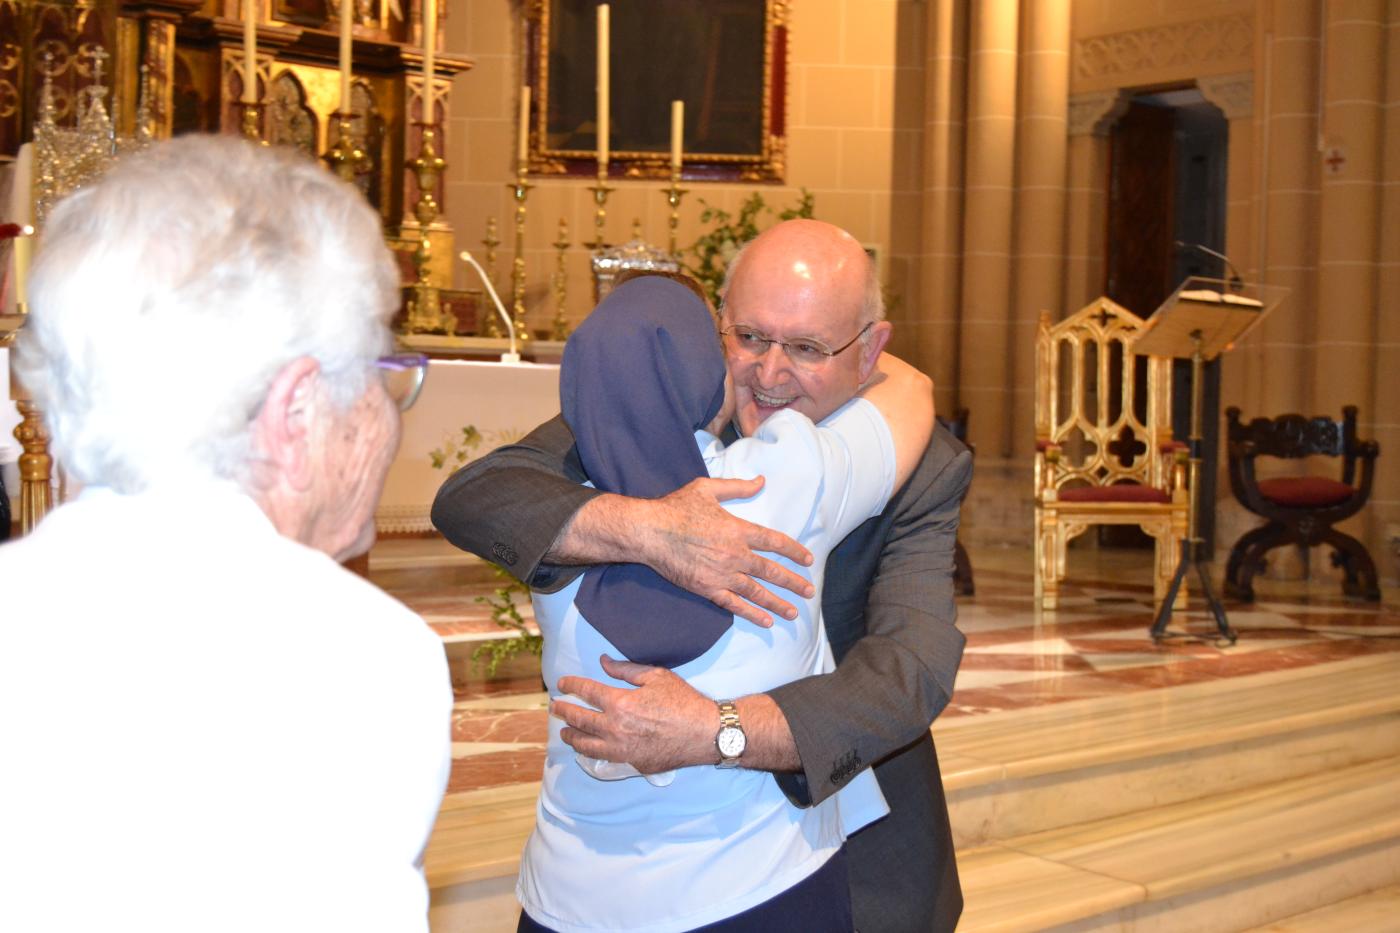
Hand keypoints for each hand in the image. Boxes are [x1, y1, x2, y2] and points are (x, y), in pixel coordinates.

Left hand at [553, 656, 716, 772]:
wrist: (704, 734)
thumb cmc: (683, 701)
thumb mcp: (656, 676)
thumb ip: (626, 670)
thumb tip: (604, 662)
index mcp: (619, 703)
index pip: (586, 692)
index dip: (570, 686)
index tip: (561, 684)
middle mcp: (614, 729)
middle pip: (579, 720)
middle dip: (563, 711)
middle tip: (555, 707)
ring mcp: (621, 750)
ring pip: (586, 745)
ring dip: (572, 736)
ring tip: (565, 732)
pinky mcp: (631, 763)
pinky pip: (604, 757)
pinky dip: (591, 752)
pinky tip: (589, 748)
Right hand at [640, 476, 813, 626]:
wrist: (649, 532)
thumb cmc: (676, 507)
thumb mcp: (707, 488)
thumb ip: (737, 487)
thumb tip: (761, 481)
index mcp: (738, 530)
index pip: (775, 542)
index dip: (795, 552)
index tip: (808, 560)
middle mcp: (735, 554)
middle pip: (772, 571)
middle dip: (794, 583)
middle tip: (809, 591)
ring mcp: (722, 574)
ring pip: (757, 592)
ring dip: (779, 603)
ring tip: (794, 612)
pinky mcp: (707, 588)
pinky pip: (735, 605)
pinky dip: (752, 614)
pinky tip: (766, 621)